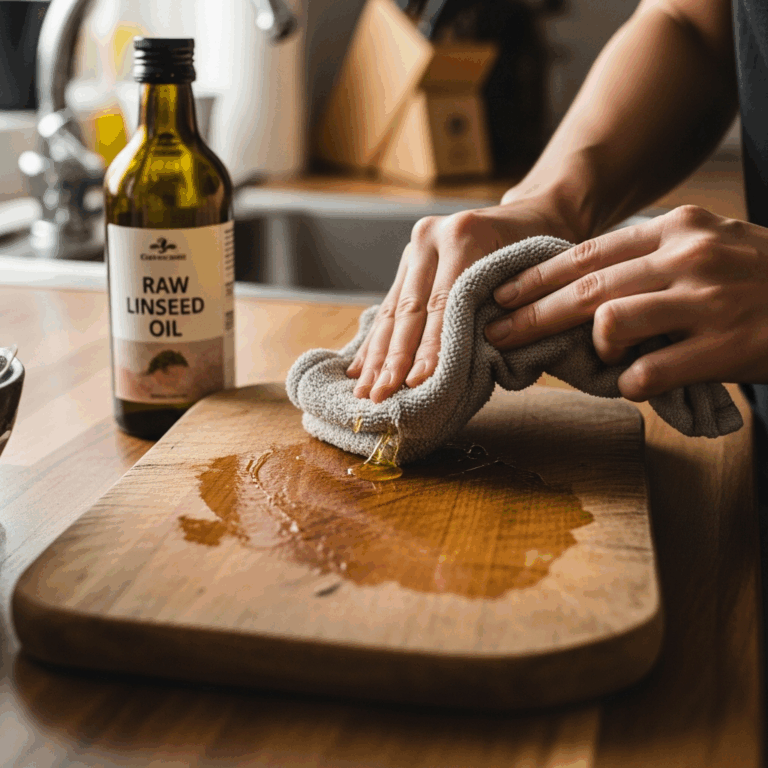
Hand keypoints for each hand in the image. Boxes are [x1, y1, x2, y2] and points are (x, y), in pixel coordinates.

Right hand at [346, 200, 576, 402]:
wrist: (531, 215)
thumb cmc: (541, 252)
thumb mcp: (536, 276)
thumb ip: (508, 312)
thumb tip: (479, 364)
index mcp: (464, 234)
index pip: (443, 303)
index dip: (430, 347)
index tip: (418, 383)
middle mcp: (431, 237)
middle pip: (410, 309)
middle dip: (394, 359)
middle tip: (381, 396)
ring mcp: (415, 248)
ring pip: (393, 311)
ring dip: (377, 356)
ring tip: (363, 391)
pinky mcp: (407, 262)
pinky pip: (389, 307)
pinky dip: (376, 341)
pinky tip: (359, 368)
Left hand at [485, 205, 767, 399]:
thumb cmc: (759, 276)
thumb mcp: (707, 244)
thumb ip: (649, 257)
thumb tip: (579, 283)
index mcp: (677, 228)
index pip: (587, 253)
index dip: (537, 277)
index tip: (501, 293)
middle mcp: (688, 256)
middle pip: (586, 289)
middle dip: (531, 315)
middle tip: (496, 333)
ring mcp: (708, 300)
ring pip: (612, 323)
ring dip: (593, 348)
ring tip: (604, 357)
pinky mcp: (726, 347)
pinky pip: (651, 372)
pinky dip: (632, 383)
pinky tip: (639, 384)